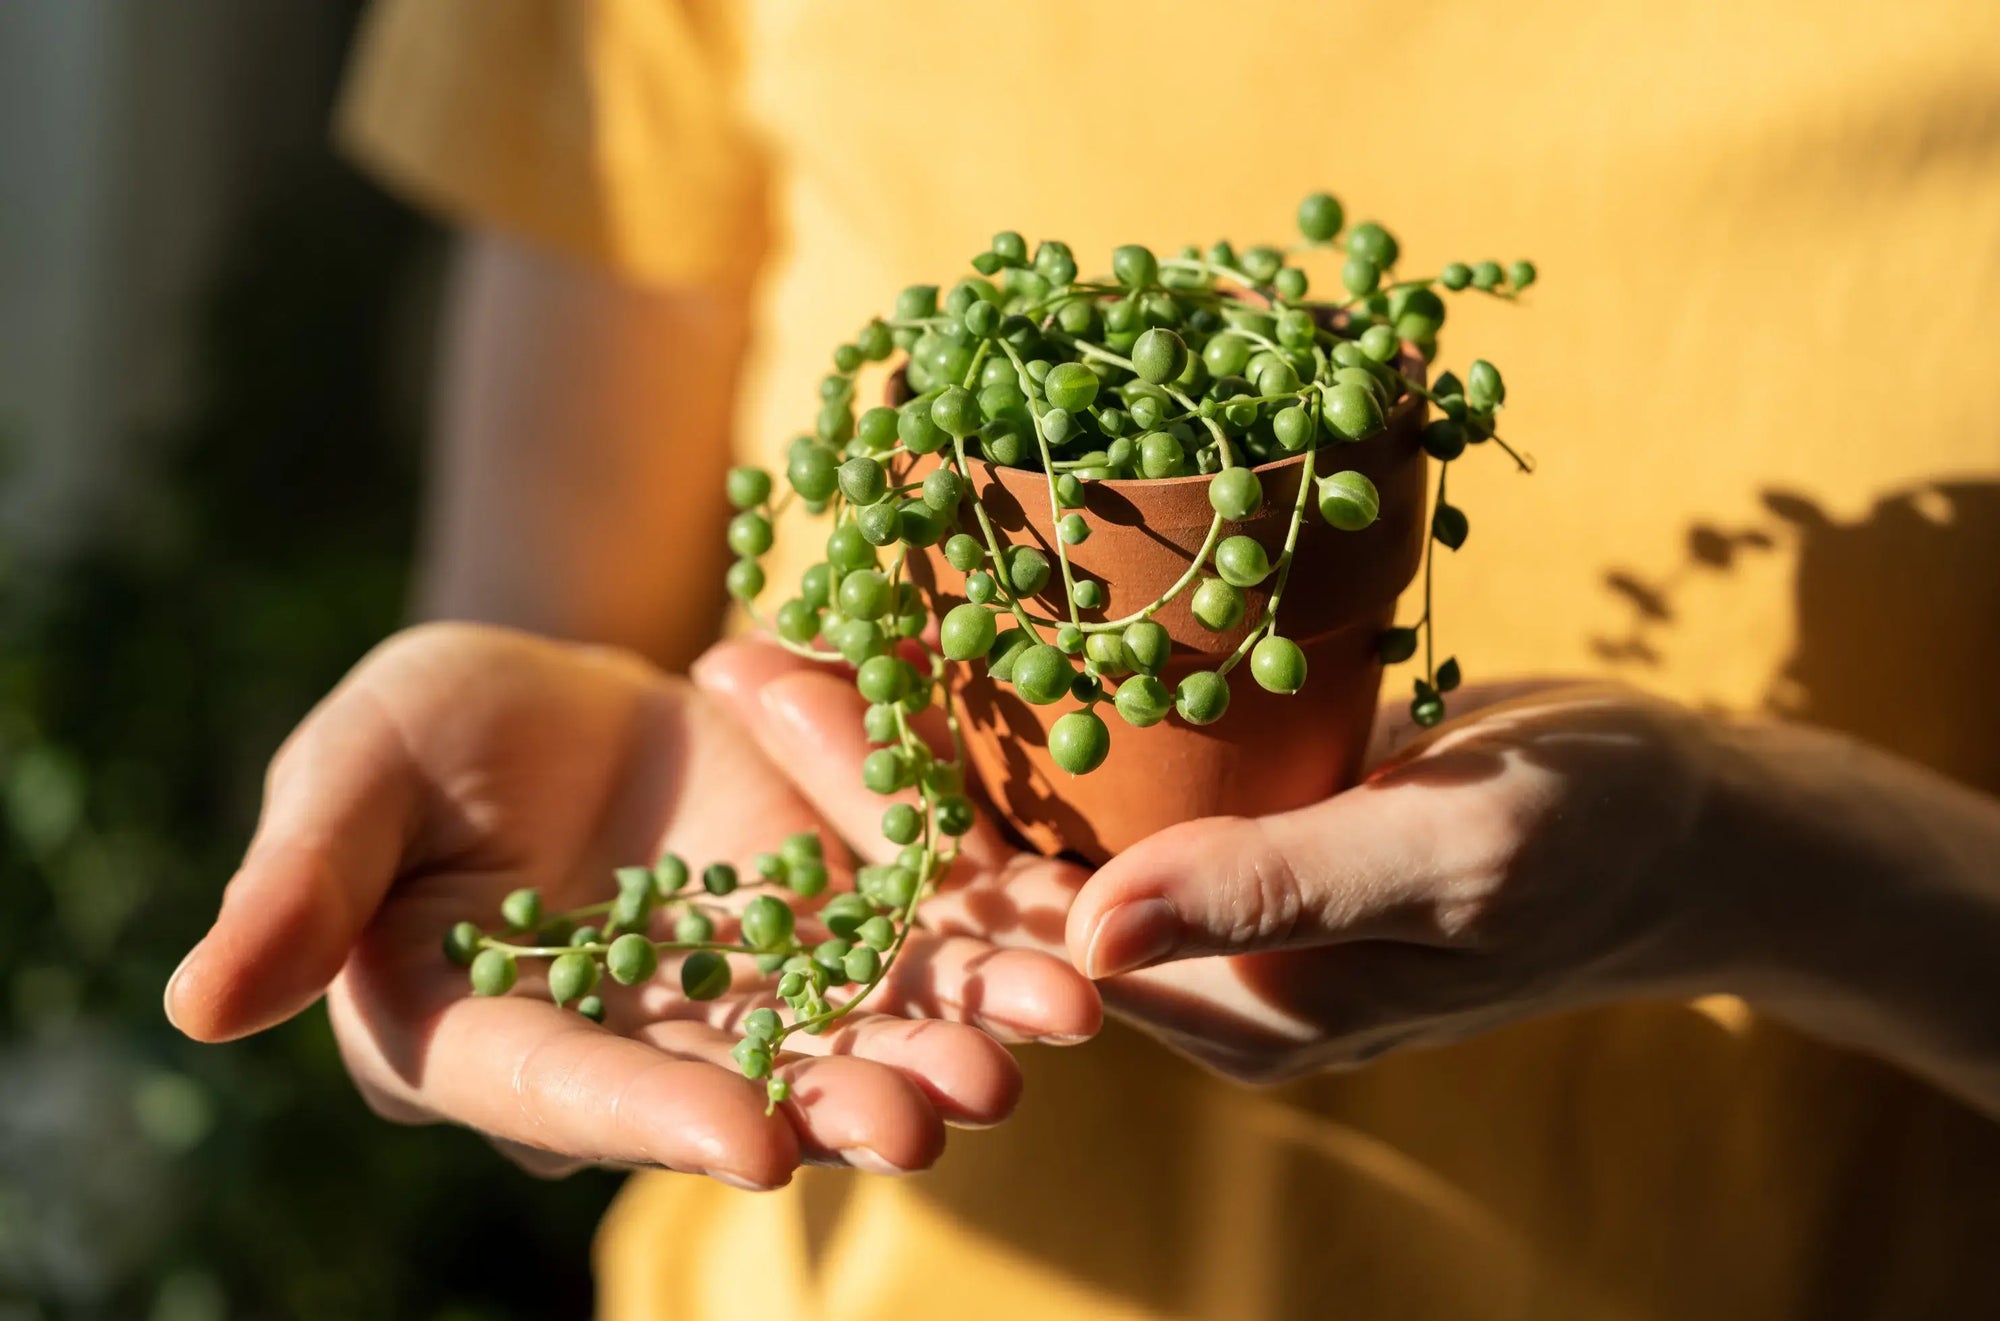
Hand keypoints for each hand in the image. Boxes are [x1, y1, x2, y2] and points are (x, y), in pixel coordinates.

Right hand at [166, 623, 1098, 1186]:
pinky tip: (1068, 948)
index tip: (756, 1143)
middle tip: (942, 1114)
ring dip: (954, 1034)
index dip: (657, 1122)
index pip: (574, 1092)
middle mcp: (644, 1041)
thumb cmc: (424, 738)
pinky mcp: (839, 912)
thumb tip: (195, 1007)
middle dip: (850, 1098)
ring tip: (1044, 1036)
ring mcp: (755, 984)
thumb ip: (300, 884)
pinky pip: (920, 934)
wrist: (556, 694)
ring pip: (858, 1024)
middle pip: (747, 1086)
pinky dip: (991, 940)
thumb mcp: (353, 777)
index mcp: (498, 1035)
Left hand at [732, 672, 1756, 1082]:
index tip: (770, 699)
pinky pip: (1094, 778)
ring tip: (800, 625)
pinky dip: (1014, 704)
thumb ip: (1283, 893)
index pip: (1001, 932)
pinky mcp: (1228, 831)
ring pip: (1025, 824)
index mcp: (1218, 1009)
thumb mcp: (1458, 855)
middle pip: (982, 877)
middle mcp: (1181, 967)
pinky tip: (945, 619)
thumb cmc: (1593, 836)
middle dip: (857, 772)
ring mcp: (1201, 901)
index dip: (878, 818)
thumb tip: (1085, 930)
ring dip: (917, 728)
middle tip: (736, 656)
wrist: (1683, 822)